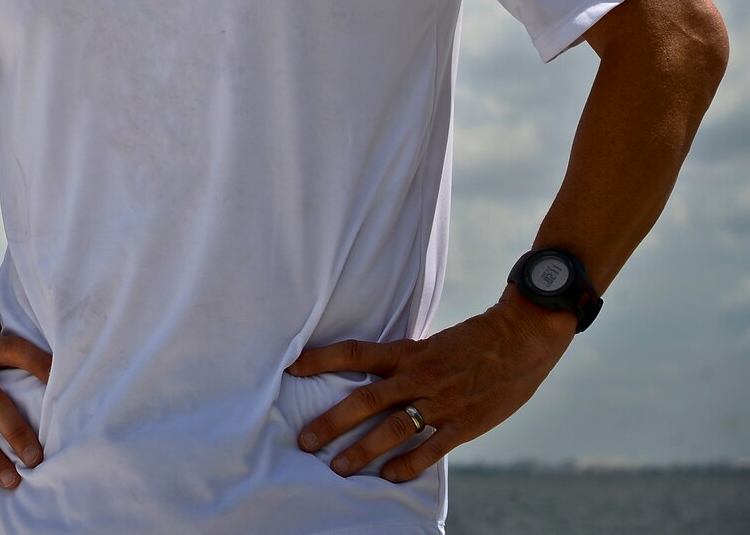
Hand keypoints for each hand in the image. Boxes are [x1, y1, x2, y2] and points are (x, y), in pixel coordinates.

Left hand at [285, 293, 574, 482]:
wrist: (522, 337)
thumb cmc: (474, 340)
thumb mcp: (430, 345)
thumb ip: (402, 362)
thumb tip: (371, 374)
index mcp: (407, 352)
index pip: (354, 353)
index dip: (320, 359)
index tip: (290, 368)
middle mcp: (418, 376)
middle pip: (366, 399)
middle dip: (332, 421)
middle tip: (304, 440)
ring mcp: (441, 401)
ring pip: (394, 428)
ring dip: (363, 450)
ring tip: (337, 467)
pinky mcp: (466, 423)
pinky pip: (432, 447)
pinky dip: (410, 463)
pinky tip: (389, 476)